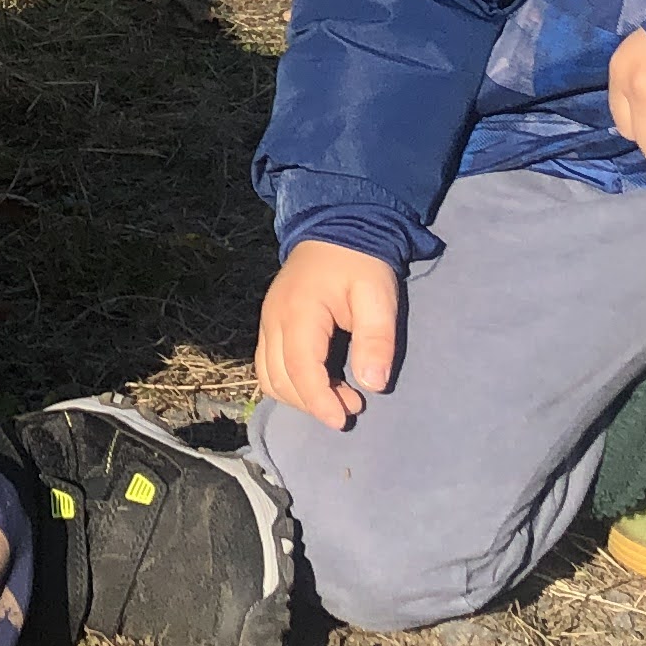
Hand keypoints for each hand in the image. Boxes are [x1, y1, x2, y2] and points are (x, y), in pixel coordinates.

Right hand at [256, 239, 401, 431]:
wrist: (337, 225)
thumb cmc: (360, 262)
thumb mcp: (378, 296)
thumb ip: (376, 339)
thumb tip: (374, 384)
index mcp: (299, 312)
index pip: (299, 370)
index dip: (319, 401)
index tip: (342, 419)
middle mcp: (274, 320)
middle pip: (279, 379)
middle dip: (312, 402)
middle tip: (353, 404)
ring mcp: (267, 321)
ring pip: (268, 376)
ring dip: (298, 395)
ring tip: (336, 396)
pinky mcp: (270, 322)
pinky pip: (267, 363)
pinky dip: (288, 382)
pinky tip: (318, 382)